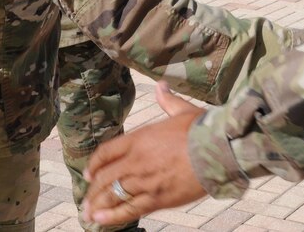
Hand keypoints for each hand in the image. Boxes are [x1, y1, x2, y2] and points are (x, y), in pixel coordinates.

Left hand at [82, 81, 207, 225]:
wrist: (217, 149)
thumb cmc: (202, 129)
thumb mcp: (182, 110)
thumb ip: (167, 101)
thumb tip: (162, 86)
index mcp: (140, 138)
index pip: (107, 152)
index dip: (95, 164)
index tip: (89, 173)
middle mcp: (137, 160)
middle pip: (105, 177)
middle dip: (93, 190)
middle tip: (86, 199)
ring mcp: (145, 180)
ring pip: (113, 195)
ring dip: (97, 205)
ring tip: (88, 214)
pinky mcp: (157, 198)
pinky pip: (129, 209)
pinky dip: (112, 217)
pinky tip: (100, 221)